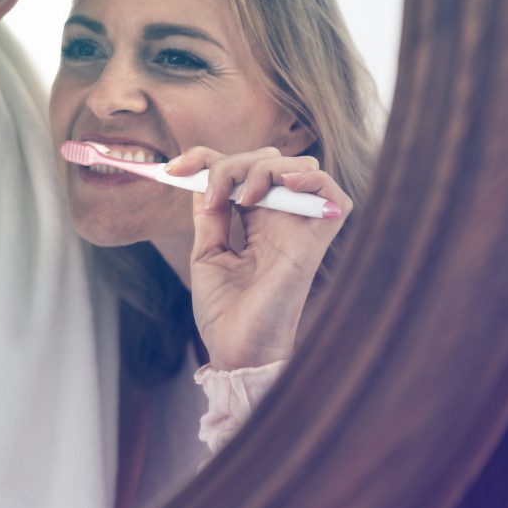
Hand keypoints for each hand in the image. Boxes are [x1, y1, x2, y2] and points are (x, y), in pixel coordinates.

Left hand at [168, 146, 352, 370]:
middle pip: (267, 161)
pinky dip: (310, 179)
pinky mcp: (317, 242)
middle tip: (210, 195)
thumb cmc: (225, 312)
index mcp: (256, 222)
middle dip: (231, 164)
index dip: (208, 159)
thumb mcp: (207, 253)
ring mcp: (301, 229)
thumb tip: (201, 178)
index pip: (241, 170)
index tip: (173, 169)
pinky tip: (279, 187)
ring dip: (261, 169)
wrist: (236, 349)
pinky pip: (335, 194)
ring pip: (299, 167)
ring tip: (239, 199)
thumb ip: (210, 216)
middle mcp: (281, 220)